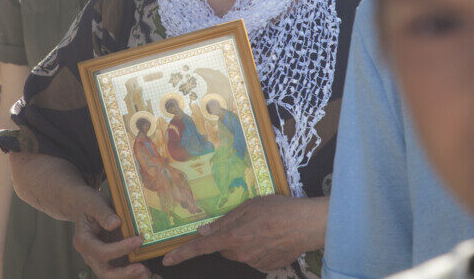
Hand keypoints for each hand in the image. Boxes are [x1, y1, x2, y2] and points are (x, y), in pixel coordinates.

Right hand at [71, 188, 149, 278]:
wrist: (85, 207)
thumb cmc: (89, 204)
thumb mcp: (94, 203)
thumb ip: (103, 213)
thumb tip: (115, 224)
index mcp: (84, 242)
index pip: (101, 252)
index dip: (120, 249)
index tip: (138, 240)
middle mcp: (90, 255)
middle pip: (105, 273)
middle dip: (124, 274)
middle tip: (143, 268)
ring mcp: (101, 260)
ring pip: (114, 276)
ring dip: (131, 276)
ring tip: (149, 272)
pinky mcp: (111, 260)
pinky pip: (122, 271)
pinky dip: (134, 274)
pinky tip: (149, 270)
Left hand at [161, 195, 327, 271]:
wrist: (307, 225)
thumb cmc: (278, 209)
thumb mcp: (248, 206)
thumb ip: (224, 221)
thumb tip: (204, 231)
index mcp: (232, 237)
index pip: (201, 247)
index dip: (182, 253)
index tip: (167, 260)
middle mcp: (241, 254)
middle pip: (224, 247)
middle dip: (229, 237)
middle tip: (247, 221)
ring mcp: (255, 263)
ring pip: (241, 253)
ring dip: (246, 242)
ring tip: (264, 227)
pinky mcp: (267, 267)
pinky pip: (255, 257)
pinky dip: (259, 248)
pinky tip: (272, 237)